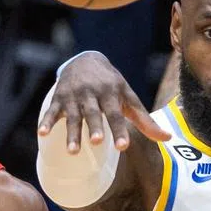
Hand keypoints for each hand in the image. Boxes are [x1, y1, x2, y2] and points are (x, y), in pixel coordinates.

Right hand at [37, 52, 170, 152]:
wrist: (85, 59)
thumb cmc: (112, 85)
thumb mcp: (128, 97)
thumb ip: (145, 120)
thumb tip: (168, 139)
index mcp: (112, 93)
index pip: (116, 114)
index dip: (119, 130)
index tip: (123, 147)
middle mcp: (92, 93)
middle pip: (94, 113)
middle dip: (96, 127)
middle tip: (98, 143)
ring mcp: (74, 95)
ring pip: (73, 116)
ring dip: (72, 132)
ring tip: (73, 152)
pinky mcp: (59, 98)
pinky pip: (52, 111)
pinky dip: (47, 121)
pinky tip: (42, 134)